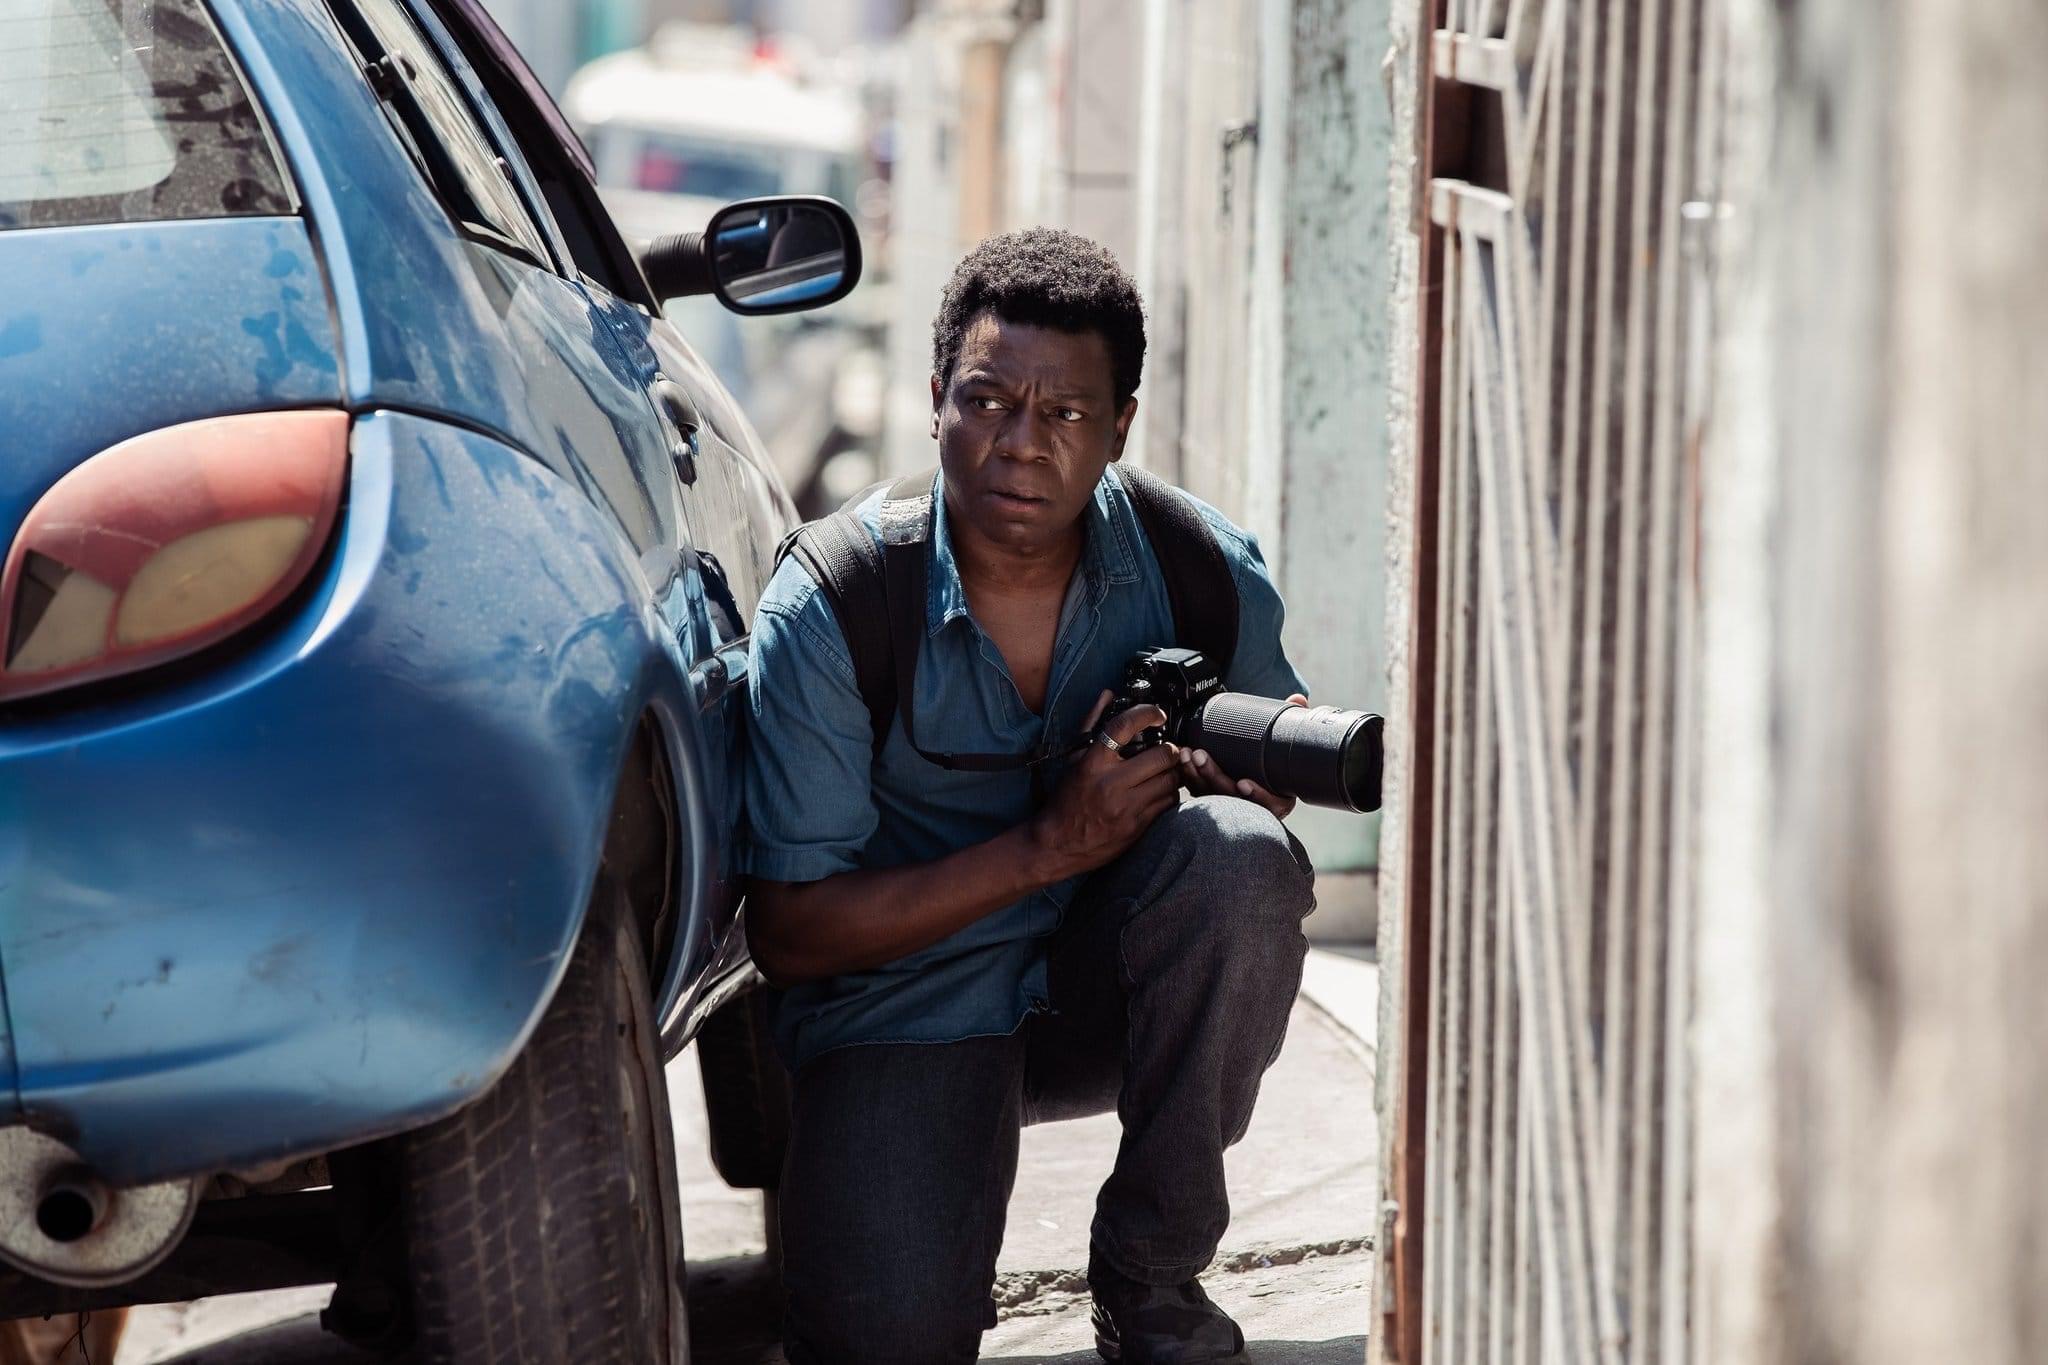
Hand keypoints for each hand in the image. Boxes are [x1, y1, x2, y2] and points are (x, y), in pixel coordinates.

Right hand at [1026, 690, 1182, 879]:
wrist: (1057, 844)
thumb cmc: (1066, 799)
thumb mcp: (1073, 760)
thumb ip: (1091, 725)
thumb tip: (1108, 695)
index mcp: (1093, 763)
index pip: (1124, 726)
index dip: (1147, 714)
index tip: (1157, 714)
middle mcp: (1111, 783)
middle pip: (1161, 756)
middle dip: (1170, 749)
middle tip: (1168, 749)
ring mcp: (1127, 807)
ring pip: (1170, 780)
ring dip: (1172, 772)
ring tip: (1164, 771)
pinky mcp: (1137, 826)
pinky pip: (1168, 803)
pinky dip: (1169, 793)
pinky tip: (1160, 791)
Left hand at [1177, 692, 1307, 820]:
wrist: (1263, 775)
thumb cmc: (1276, 763)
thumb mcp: (1288, 746)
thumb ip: (1294, 723)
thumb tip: (1298, 699)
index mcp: (1278, 800)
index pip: (1269, 805)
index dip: (1257, 796)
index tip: (1244, 784)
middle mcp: (1255, 807)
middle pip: (1232, 800)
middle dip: (1214, 777)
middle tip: (1201, 755)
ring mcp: (1232, 806)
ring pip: (1211, 796)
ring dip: (1196, 775)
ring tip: (1187, 753)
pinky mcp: (1213, 800)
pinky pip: (1198, 791)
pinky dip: (1189, 775)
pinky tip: (1182, 758)